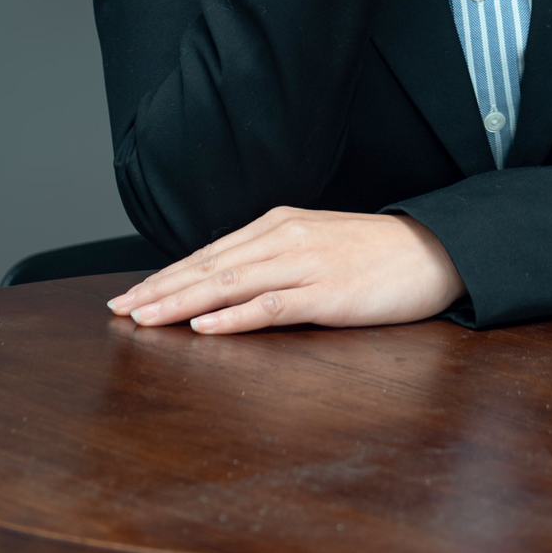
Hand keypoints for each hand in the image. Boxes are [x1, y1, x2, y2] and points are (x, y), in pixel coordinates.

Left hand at [105, 207, 464, 333]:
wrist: (432, 249)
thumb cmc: (374, 252)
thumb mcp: (315, 245)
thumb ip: (272, 259)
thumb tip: (225, 286)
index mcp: (278, 225)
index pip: (209, 253)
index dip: (166, 275)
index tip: (129, 295)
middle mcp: (283, 238)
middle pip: (210, 267)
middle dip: (160, 290)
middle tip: (119, 310)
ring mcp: (304, 265)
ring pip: (230, 284)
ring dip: (183, 303)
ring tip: (146, 318)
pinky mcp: (326, 293)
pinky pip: (272, 306)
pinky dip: (235, 317)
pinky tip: (207, 327)